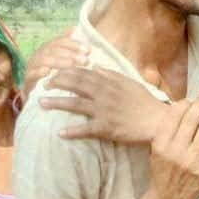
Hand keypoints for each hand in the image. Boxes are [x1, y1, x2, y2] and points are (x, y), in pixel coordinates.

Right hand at [23, 29, 89, 97]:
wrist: (36, 99)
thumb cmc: (52, 78)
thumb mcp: (62, 63)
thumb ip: (67, 47)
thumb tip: (74, 28)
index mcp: (47, 50)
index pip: (60, 42)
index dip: (73, 44)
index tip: (88, 50)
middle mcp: (38, 56)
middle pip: (52, 50)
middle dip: (70, 53)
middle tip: (85, 60)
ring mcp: (31, 67)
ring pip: (43, 60)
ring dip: (58, 61)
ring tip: (72, 65)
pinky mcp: (26, 81)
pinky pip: (31, 74)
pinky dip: (38, 72)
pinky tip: (47, 72)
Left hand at [39, 67, 164, 143]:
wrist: (157, 120)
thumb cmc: (144, 102)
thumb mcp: (128, 82)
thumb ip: (110, 74)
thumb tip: (94, 65)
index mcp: (108, 82)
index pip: (82, 73)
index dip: (66, 71)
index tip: (54, 72)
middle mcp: (103, 94)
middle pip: (74, 85)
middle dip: (56, 83)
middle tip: (43, 85)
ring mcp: (103, 111)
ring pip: (75, 105)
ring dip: (56, 104)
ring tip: (41, 103)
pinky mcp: (106, 128)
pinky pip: (86, 129)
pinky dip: (73, 131)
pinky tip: (60, 133)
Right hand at [143, 98, 198, 198]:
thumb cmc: (161, 174)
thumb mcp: (155, 151)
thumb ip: (167, 133)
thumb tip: (182, 109)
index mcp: (161, 144)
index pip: (174, 115)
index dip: (184, 103)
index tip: (190, 100)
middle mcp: (175, 151)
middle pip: (192, 119)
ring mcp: (192, 161)